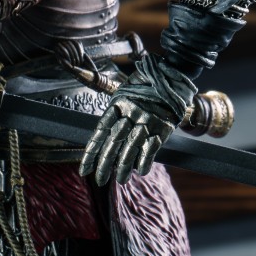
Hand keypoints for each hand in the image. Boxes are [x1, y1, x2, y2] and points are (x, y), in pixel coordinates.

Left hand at [79, 58, 192, 185]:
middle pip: (113, 143)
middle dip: (104, 165)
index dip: (91, 153)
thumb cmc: (145, 87)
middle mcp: (130, 113)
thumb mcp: (124, 94)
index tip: (84, 169)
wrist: (171, 75)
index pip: (99, 133)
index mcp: (117, 105)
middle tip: (100, 180)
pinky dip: (145, 162)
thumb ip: (115, 114)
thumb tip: (105, 140)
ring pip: (130, 149)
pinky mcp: (162, 127)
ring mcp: (147, 120)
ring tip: (120, 180)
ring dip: (123, 168)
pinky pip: (150, 149)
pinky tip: (140, 172)